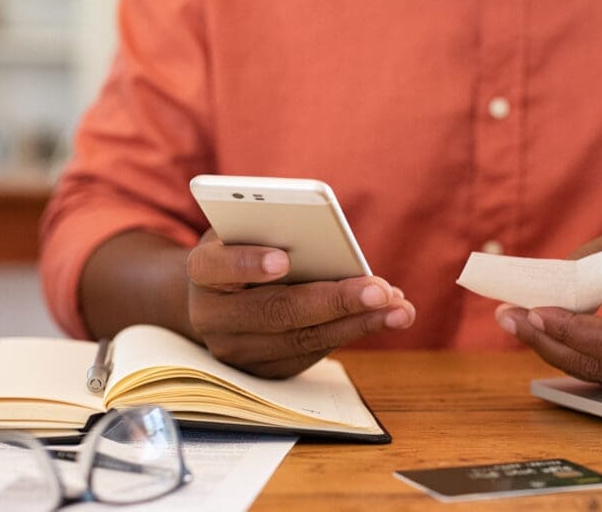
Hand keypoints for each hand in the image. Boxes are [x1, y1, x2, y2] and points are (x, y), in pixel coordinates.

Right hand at [186, 231, 415, 377]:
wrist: (217, 296)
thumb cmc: (242, 248)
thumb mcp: (247, 229)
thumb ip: (273, 230)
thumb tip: (331, 245)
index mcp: (202, 271)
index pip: (216, 267)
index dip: (247, 263)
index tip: (283, 260)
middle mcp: (211, 317)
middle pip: (274, 312)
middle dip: (333, 301)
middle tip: (379, 290)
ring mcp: (236, 351)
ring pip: (300, 339)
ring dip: (357, 323)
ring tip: (399, 308)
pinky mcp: (263, 371)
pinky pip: (311, 354)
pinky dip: (352, 333)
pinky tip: (386, 317)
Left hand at [495, 226, 601, 385]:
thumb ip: (588, 266)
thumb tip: (542, 292)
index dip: (573, 330)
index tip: (534, 311)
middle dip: (548, 342)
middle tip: (508, 317)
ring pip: (599, 374)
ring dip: (551, 350)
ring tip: (514, 321)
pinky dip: (569, 353)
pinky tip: (540, 332)